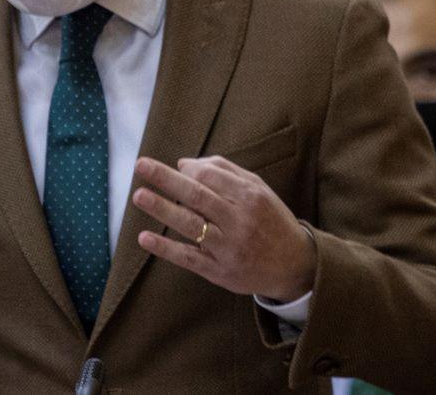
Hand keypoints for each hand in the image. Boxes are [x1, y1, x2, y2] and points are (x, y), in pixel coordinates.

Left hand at [131, 155, 314, 302]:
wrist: (296, 266)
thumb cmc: (270, 220)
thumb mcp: (258, 190)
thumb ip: (224, 172)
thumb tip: (183, 163)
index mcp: (251, 197)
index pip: (211, 177)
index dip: (189, 169)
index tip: (176, 167)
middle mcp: (240, 221)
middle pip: (198, 196)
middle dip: (167, 179)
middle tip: (141, 165)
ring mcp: (229, 248)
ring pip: (191, 225)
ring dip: (162, 209)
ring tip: (139, 195)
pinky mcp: (219, 271)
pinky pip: (189, 258)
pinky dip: (166, 248)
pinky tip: (145, 238)